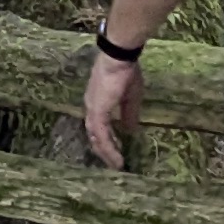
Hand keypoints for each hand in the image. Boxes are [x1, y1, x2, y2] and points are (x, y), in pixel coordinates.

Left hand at [82, 50, 139, 167]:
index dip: (105, 138)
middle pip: (93, 134)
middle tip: (114, 163)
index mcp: (98, 101)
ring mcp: (92, 109)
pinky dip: (109, 148)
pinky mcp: (97, 112)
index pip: (97, 125)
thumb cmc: (126, 72)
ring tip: (117, 164)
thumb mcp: (131, 96)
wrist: (119, 58)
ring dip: (106, 152)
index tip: (115, 150)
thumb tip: (130, 130)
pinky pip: (102, 135)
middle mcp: (91, 106)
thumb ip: (129, 114)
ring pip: (96, 137)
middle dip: (103, 150)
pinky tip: (117, 157)